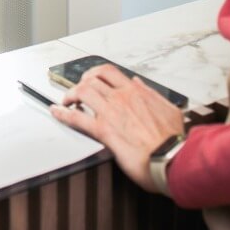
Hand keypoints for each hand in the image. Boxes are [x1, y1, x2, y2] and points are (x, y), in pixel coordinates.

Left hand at [51, 65, 184, 192]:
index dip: (94, 73)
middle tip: (75, 91)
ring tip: (66, 101)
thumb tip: (138, 84)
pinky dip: (63, 113)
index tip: (90, 78)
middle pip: (92, 79)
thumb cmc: (172, 139)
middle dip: (80, 83)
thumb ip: (150, 94)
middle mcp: (121, 97)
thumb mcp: (168, 108)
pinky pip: (77, 117)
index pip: (109, 72)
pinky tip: (57, 112)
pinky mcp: (103, 130)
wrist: (172, 157)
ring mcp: (111, 112)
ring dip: (70, 94)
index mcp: (136, 91)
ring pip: (82, 92)